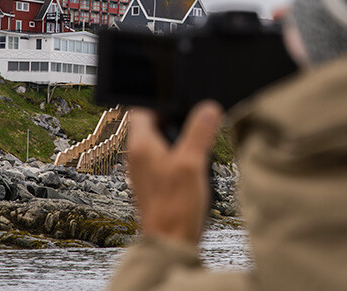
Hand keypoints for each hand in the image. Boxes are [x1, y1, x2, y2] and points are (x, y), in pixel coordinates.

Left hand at [127, 101, 223, 245]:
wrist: (169, 244)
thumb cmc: (174, 208)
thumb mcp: (191, 164)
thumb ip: (199, 133)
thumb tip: (208, 108)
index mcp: (141, 146)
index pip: (141, 109)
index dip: (160, 101)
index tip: (179, 102)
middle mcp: (138, 156)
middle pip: (152, 124)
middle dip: (173, 121)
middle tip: (193, 125)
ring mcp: (144, 170)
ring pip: (160, 142)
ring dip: (177, 140)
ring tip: (195, 149)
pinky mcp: (154, 183)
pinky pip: (164, 160)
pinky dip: (178, 158)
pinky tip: (194, 169)